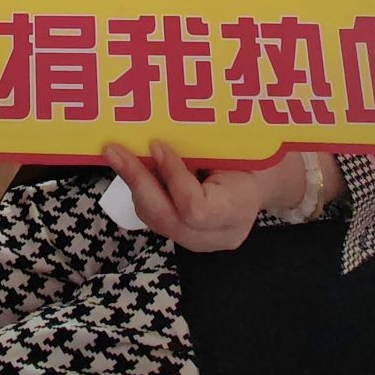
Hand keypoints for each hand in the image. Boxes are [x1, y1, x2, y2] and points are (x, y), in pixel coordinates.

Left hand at [103, 142, 261, 252]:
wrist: (260, 179)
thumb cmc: (249, 154)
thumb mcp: (232, 145)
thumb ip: (201, 145)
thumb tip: (158, 132)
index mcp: (238, 209)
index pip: (196, 209)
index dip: (173, 178)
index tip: (157, 145)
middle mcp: (219, 234)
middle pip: (168, 220)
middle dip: (137, 183)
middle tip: (114, 151)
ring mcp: (201, 241)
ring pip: (156, 220)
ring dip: (135, 186)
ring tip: (119, 154)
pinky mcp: (185, 236)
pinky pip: (157, 218)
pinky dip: (143, 192)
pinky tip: (133, 168)